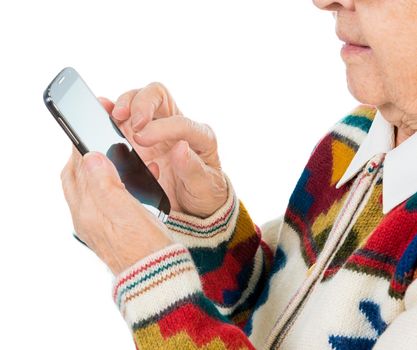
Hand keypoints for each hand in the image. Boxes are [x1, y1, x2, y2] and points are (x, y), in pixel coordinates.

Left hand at [60, 145, 172, 274]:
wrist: (156, 275)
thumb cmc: (143, 245)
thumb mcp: (123, 209)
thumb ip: (104, 182)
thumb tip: (90, 156)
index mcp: (87, 211)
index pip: (75, 172)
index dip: (80, 150)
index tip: (88, 133)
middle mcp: (88, 218)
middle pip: (79, 180)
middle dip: (85, 159)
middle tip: (96, 142)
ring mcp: (100, 224)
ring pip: (93, 189)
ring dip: (100, 170)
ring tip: (113, 157)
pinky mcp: (114, 229)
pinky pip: (107, 200)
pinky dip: (113, 185)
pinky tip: (129, 182)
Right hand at [99, 82, 227, 217]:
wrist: (194, 204)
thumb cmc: (203, 193)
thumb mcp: (204, 187)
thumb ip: (193, 169)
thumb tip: (180, 148)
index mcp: (200, 136)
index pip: (181, 122)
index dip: (162, 127)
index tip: (143, 139)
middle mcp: (177, 126)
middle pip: (159, 96)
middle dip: (143, 103)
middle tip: (133, 124)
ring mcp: (156, 128)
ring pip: (139, 99)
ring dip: (125, 103)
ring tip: (115, 116)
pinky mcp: (139, 135)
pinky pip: (125, 116)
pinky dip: (112, 111)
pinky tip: (104, 112)